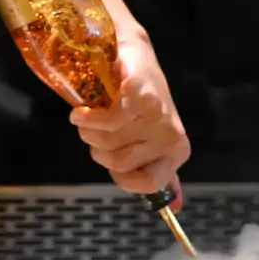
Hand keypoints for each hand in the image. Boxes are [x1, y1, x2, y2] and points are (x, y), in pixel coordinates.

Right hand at [70, 35, 189, 209]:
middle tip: (96, 127)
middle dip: (97, 147)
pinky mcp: (142, 96)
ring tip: (90, 114)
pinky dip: (87, 117)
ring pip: (108, 142)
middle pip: (117, 163)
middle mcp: (171, 136)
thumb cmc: (136, 98)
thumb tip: (174, 208)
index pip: (149, 185)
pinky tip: (81, 111)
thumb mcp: (147, 138)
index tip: (110, 155)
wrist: (131, 51)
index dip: (120, 176)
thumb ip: (156, 170)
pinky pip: (107, 122)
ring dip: (88, 130)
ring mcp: (158, 116)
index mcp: (177, 150)